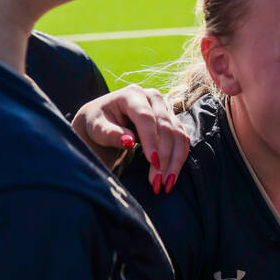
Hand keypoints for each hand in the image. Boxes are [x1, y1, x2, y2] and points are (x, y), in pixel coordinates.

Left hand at [71, 84, 189, 193]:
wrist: (105, 121)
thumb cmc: (98, 123)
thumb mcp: (97, 128)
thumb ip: (111, 133)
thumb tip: (129, 141)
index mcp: (131, 95)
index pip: (146, 117)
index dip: (151, 140)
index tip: (152, 163)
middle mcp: (153, 98)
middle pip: (166, 127)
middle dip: (164, 156)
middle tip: (157, 182)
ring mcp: (166, 109)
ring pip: (178, 135)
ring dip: (174, 161)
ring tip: (165, 184)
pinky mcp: (173, 122)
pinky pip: (182, 141)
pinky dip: (179, 160)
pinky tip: (171, 177)